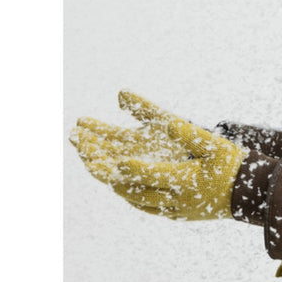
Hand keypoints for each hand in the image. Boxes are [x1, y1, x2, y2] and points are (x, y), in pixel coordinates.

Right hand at [70, 90, 191, 184]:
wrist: (205, 161)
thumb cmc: (183, 138)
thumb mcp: (162, 120)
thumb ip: (142, 108)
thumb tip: (120, 93)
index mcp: (130, 142)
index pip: (106, 135)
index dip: (93, 129)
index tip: (81, 121)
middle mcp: (129, 159)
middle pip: (103, 154)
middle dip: (88, 147)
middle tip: (76, 138)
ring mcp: (136, 174)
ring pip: (112, 171)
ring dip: (98, 165)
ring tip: (89, 157)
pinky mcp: (146, 187)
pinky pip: (130, 186)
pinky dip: (120, 181)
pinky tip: (113, 175)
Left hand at [109, 119, 244, 219]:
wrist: (252, 193)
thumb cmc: (233, 164)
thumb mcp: (213, 144)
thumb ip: (187, 133)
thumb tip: (166, 122)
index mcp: (187, 179)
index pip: (153, 174)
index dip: (133, 168)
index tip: (117, 160)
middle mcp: (181, 198)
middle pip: (142, 193)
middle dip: (122, 183)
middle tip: (106, 173)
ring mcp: (182, 209)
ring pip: (146, 205)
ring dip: (129, 195)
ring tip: (115, 184)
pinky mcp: (185, 216)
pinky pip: (157, 212)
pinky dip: (142, 203)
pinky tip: (136, 197)